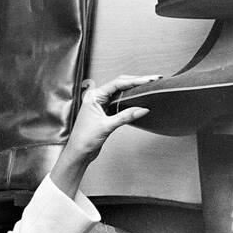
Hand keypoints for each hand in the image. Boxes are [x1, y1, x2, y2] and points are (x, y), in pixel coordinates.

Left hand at [50, 74, 158, 198]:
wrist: (78, 153)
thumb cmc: (85, 139)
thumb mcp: (107, 126)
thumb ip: (125, 116)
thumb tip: (143, 109)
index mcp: (94, 96)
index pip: (118, 83)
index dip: (135, 81)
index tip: (149, 80)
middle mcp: (97, 97)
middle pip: (120, 84)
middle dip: (137, 81)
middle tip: (154, 79)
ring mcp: (101, 104)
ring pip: (121, 92)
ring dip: (134, 89)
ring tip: (149, 86)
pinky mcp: (105, 112)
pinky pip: (120, 102)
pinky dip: (130, 100)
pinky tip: (139, 99)